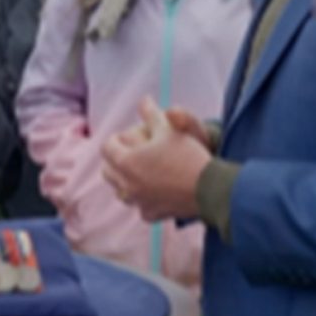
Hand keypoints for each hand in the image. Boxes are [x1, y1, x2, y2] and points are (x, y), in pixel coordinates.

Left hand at [101, 98, 210, 222]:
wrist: (208, 187)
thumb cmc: (187, 155)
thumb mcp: (168, 129)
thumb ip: (151, 114)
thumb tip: (144, 100)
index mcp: (126, 161)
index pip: (107, 147)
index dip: (115, 139)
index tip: (124, 136)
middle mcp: (126, 184)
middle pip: (108, 171)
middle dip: (115, 160)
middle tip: (128, 153)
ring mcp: (138, 201)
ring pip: (120, 191)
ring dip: (125, 181)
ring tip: (138, 173)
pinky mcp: (152, 214)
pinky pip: (140, 208)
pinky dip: (143, 201)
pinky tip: (152, 194)